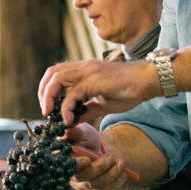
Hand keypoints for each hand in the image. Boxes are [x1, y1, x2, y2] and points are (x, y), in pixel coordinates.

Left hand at [38, 59, 154, 124]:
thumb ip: (86, 111)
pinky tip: (69, 120)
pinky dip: (66, 108)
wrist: (147, 81)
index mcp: (84, 70)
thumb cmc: (128, 90)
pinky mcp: (94, 80)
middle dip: (43, 92)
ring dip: (49, 97)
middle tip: (45, 111)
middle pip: (52, 73)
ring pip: (57, 78)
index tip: (48, 107)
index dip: (47, 89)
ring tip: (49, 114)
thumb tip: (72, 122)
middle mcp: (83, 67)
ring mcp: (88, 71)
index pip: (57, 73)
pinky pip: (73, 94)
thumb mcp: (102, 103)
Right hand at [66, 124, 134, 189]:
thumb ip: (76, 132)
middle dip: (100, 168)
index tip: (88, 159)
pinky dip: (115, 183)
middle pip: (83, 178)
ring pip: (96, 186)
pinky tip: (124, 174)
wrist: (94, 146)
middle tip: (111, 156)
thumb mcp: (81, 132)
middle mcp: (70, 176)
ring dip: (111, 175)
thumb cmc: (84, 137)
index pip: (68, 166)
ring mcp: (81, 186)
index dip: (78, 164)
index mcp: (64, 161)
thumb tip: (69, 131)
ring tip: (121, 162)